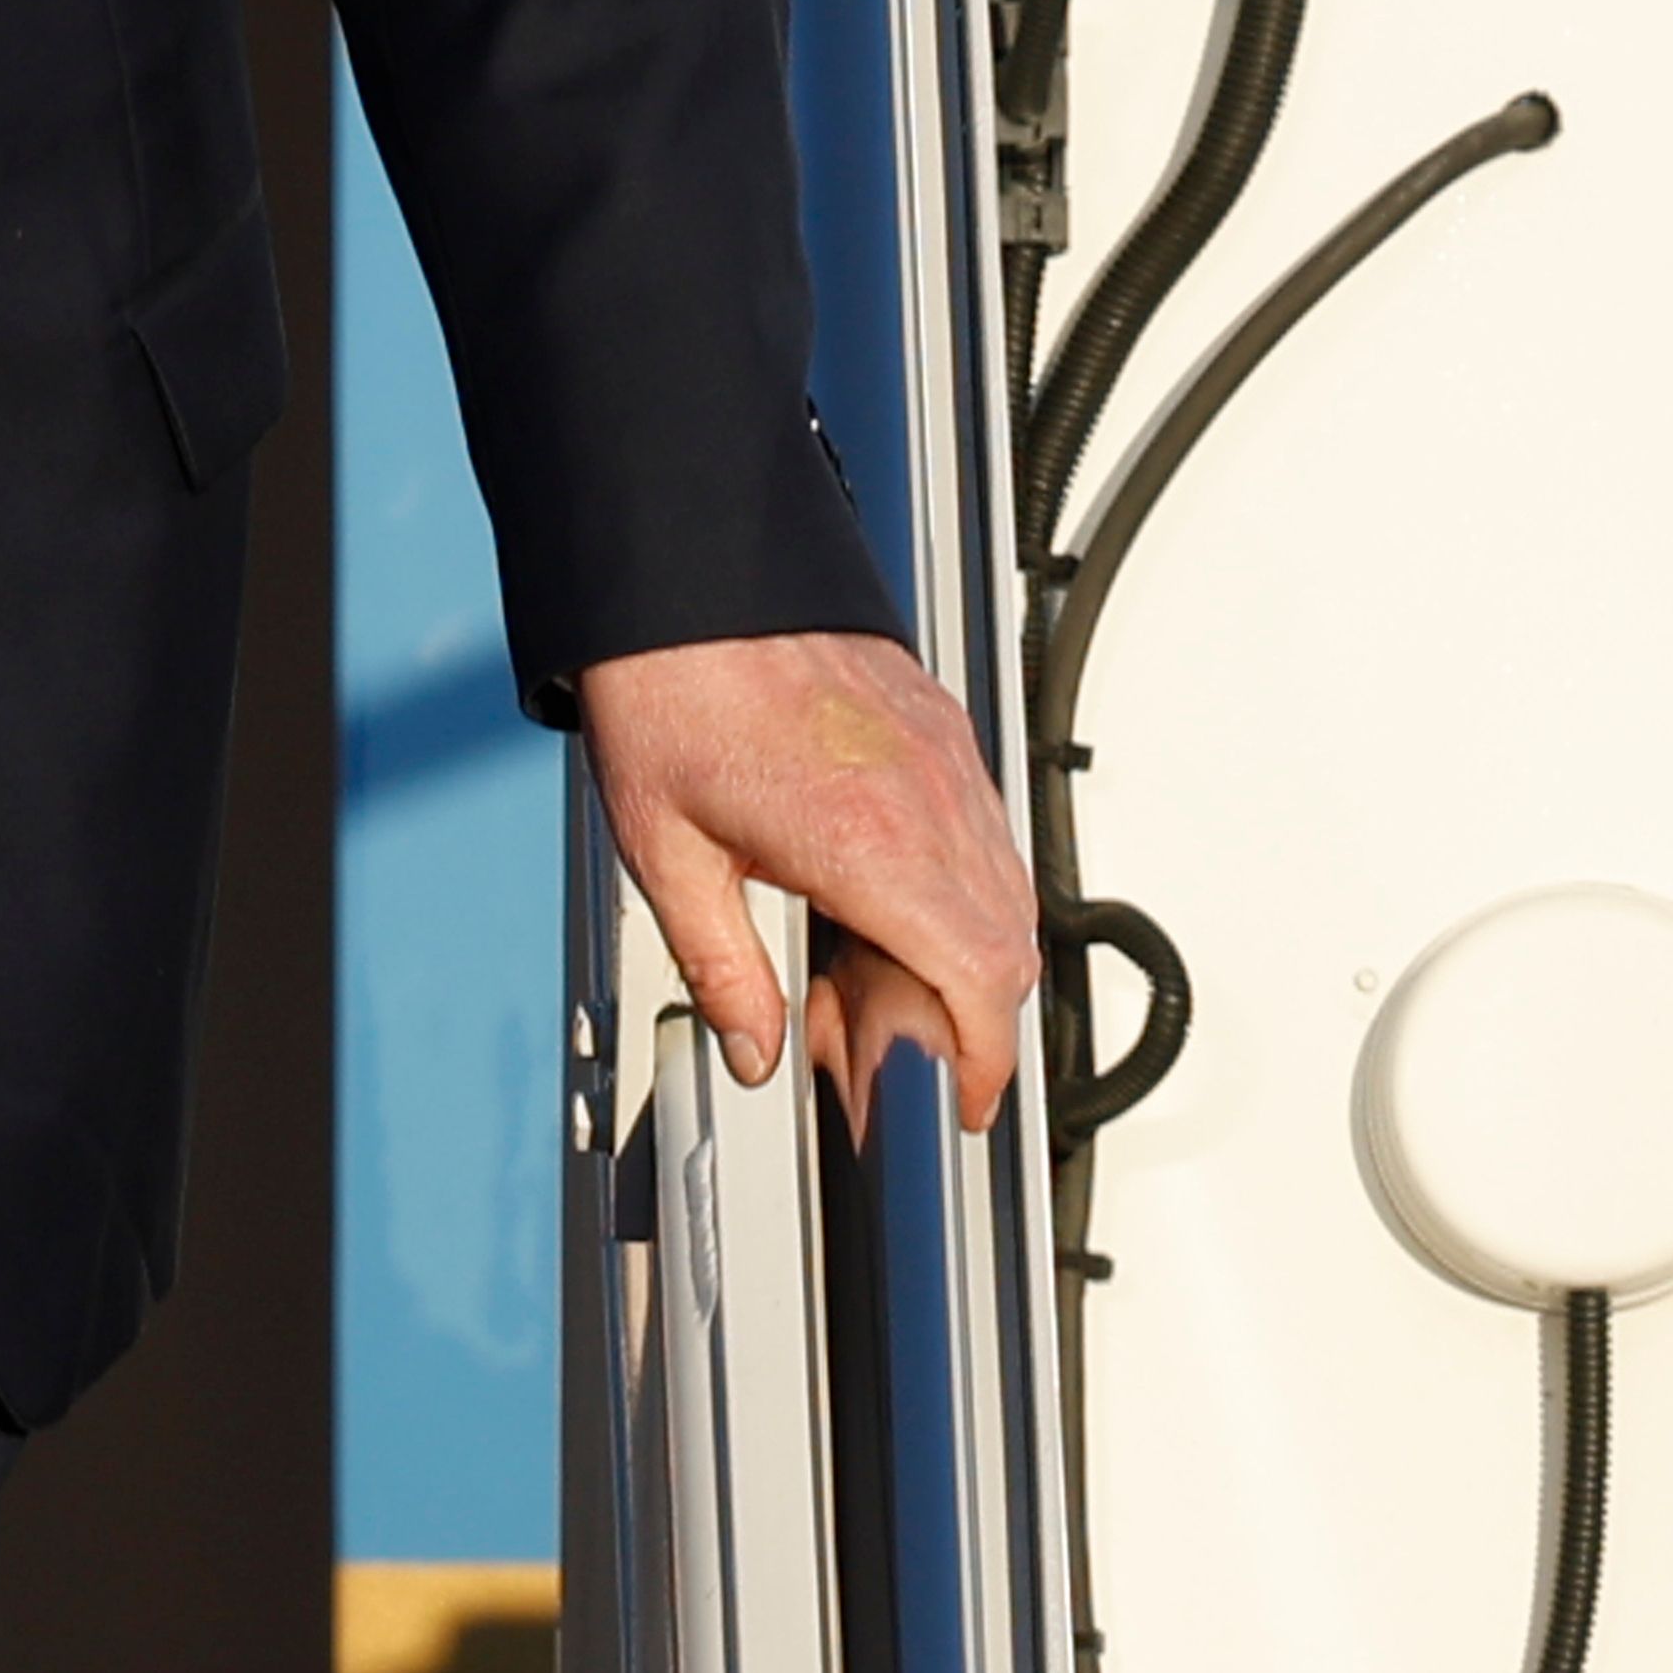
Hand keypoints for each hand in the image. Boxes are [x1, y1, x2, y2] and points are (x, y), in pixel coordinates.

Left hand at [581, 629, 1038, 1133]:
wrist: (680, 571)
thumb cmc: (664, 688)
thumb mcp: (665, 852)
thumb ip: (721, 969)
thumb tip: (754, 1050)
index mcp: (868, 844)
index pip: (979, 986)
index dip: (980, 1062)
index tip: (957, 1100)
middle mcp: (930, 803)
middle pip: (1008, 952)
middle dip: (963, 1018)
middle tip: (880, 1038)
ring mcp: (945, 761)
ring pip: (1008, 894)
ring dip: (964, 953)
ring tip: (865, 968)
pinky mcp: (941, 729)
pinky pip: (987, 835)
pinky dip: (961, 888)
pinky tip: (882, 894)